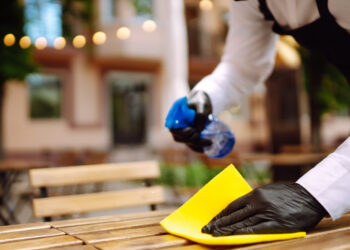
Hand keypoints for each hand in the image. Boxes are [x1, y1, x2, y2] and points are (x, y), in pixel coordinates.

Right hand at [169, 91, 212, 151]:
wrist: (204, 100)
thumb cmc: (200, 100)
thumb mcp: (201, 104)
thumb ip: (200, 115)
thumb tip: (199, 129)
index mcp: (175, 115)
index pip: (173, 129)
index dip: (181, 132)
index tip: (192, 130)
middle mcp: (177, 124)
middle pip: (179, 137)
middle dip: (191, 139)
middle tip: (202, 135)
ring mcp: (182, 130)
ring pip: (185, 142)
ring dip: (196, 144)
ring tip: (209, 142)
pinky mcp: (189, 134)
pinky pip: (190, 143)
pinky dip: (197, 147)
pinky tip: (204, 149)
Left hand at [202, 183, 326, 235]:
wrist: (309, 197)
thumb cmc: (287, 195)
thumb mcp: (267, 192)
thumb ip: (253, 200)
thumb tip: (238, 210)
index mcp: (255, 194)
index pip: (233, 205)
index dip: (221, 214)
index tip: (212, 220)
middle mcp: (259, 202)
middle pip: (234, 215)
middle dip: (219, 223)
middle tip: (206, 229)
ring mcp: (267, 213)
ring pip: (242, 222)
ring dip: (227, 229)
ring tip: (215, 235)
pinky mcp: (277, 223)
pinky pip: (257, 229)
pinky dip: (244, 232)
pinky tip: (233, 236)